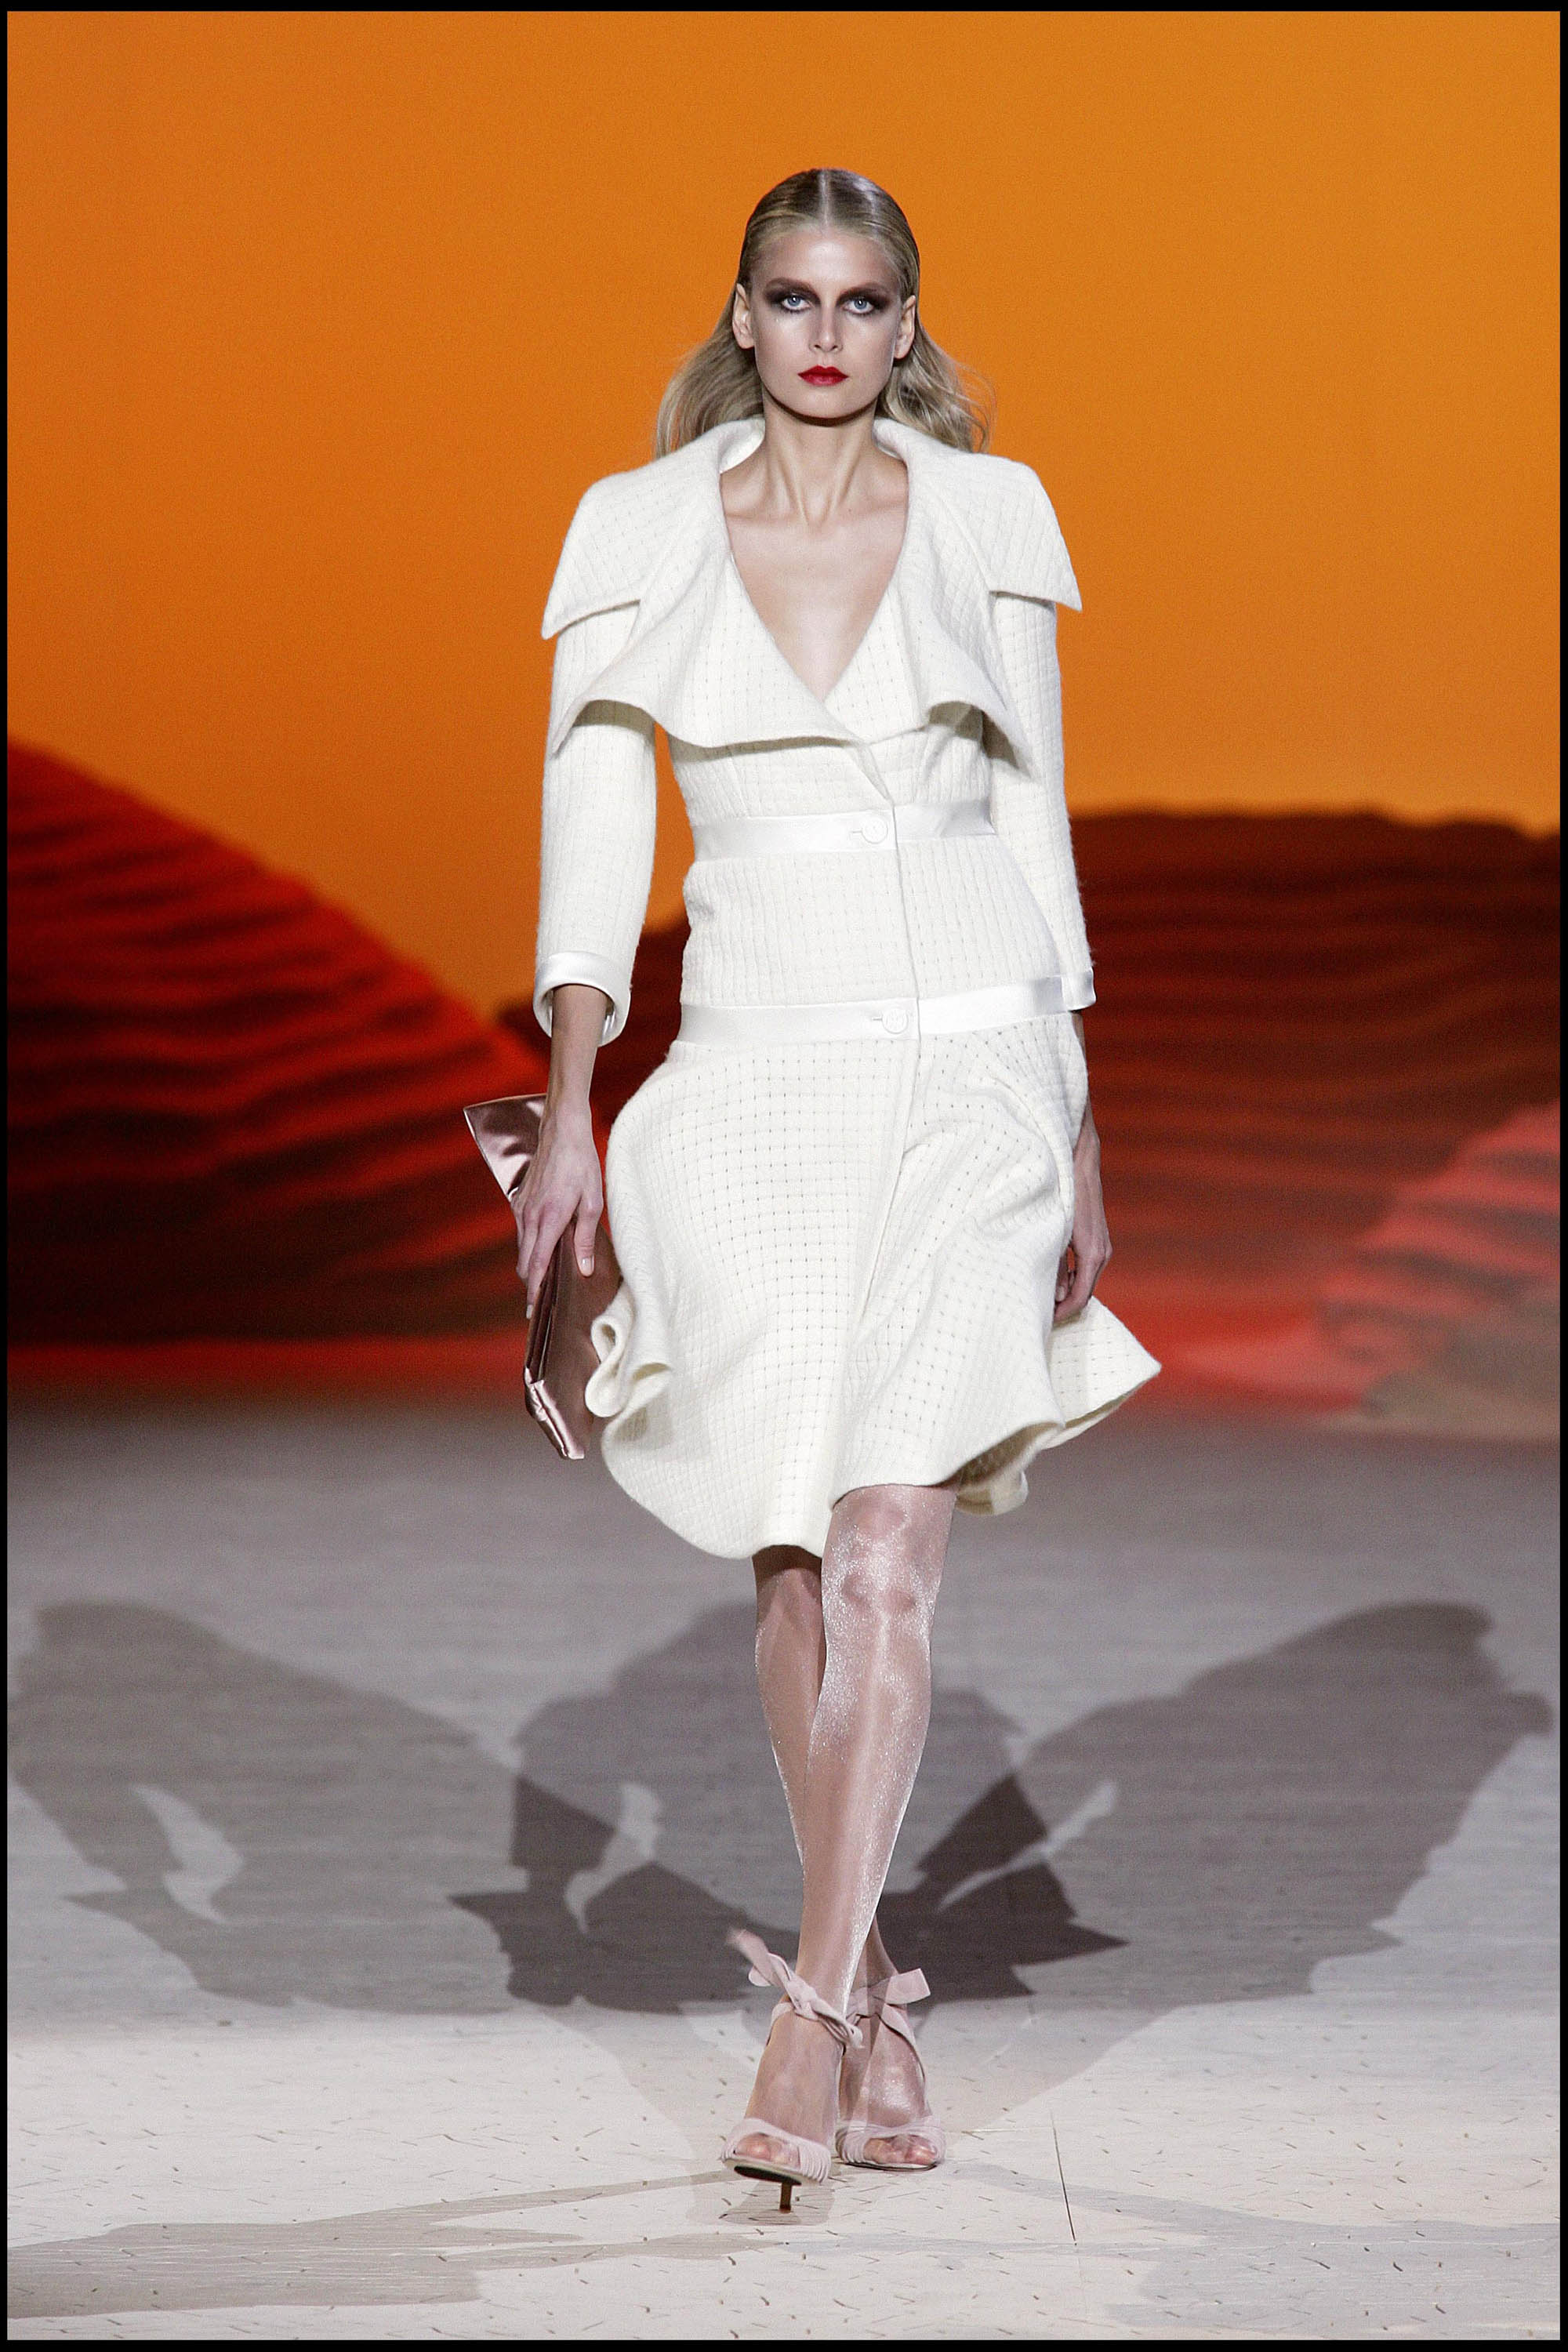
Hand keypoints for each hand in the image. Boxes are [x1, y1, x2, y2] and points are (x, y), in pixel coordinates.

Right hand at [514, 1097, 602, 1316]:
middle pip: (525, 1260)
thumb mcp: (592, 1201)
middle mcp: (529, 1216)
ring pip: (522, 1246)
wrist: (562, 1129)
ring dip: (530, 1264)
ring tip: (544, 1282)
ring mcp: (521, 1207)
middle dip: (531, 1283)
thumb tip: (583, 1269)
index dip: (534, 1289)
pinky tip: (544, 1251)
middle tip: (540, 1305)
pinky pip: (522, 1231)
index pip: (536, 1264)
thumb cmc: (581, 1162)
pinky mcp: (520, 1199)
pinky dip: (529, 1246)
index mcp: (549, 1218)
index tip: (533, 1310)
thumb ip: (585, 1237)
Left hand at [1054, 1105, 1110, 1323]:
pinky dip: (1067, 1276)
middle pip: (1082, 1292)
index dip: (1059, 1314)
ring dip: (1062, 1291)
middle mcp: (1101, 1252)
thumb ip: (1052, 1263)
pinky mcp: (1094, 1237)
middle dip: (1059, 1306)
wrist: (1076, 1156)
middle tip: (1033, 1312)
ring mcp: (1100, 1244)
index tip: (1039, 1322)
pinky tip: (1048, 1277)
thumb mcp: (1051, 1230)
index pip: (1079, 1298)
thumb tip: (1054, 1296)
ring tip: (1036, 1297)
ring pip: (1082, 1279)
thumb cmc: (1061, 1189)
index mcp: (1092, 1254)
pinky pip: (1082, 1267)